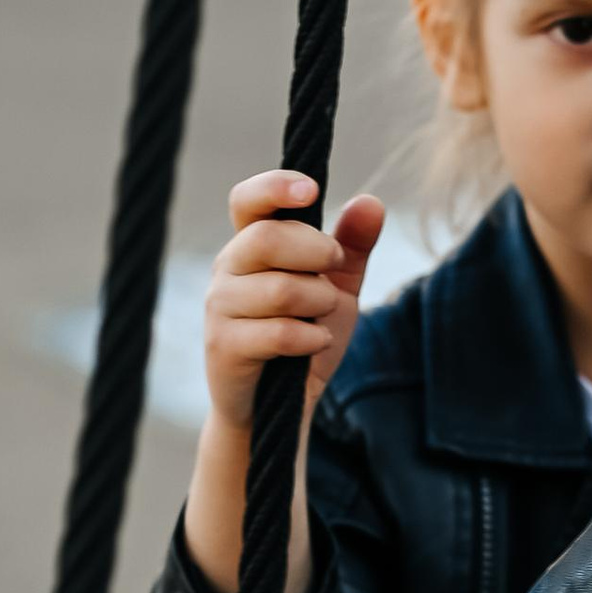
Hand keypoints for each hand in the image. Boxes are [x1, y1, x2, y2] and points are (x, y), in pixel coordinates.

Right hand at [202, 171, 385, 437]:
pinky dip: (312, 338)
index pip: (247, 200)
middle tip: (334, 270)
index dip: (274, 187)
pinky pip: (279, 333)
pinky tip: (316, 343)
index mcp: (252, 243)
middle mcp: (228, 268)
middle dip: (317, 252)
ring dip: (319, 303)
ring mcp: (220, 306)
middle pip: (267, 238)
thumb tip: (371, 201)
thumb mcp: (338, 287)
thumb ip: (353, 245)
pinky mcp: (222, 346)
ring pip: (280, 289)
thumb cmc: (305, 333)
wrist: (279, 404)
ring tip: (322, 317)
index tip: (312, 190)